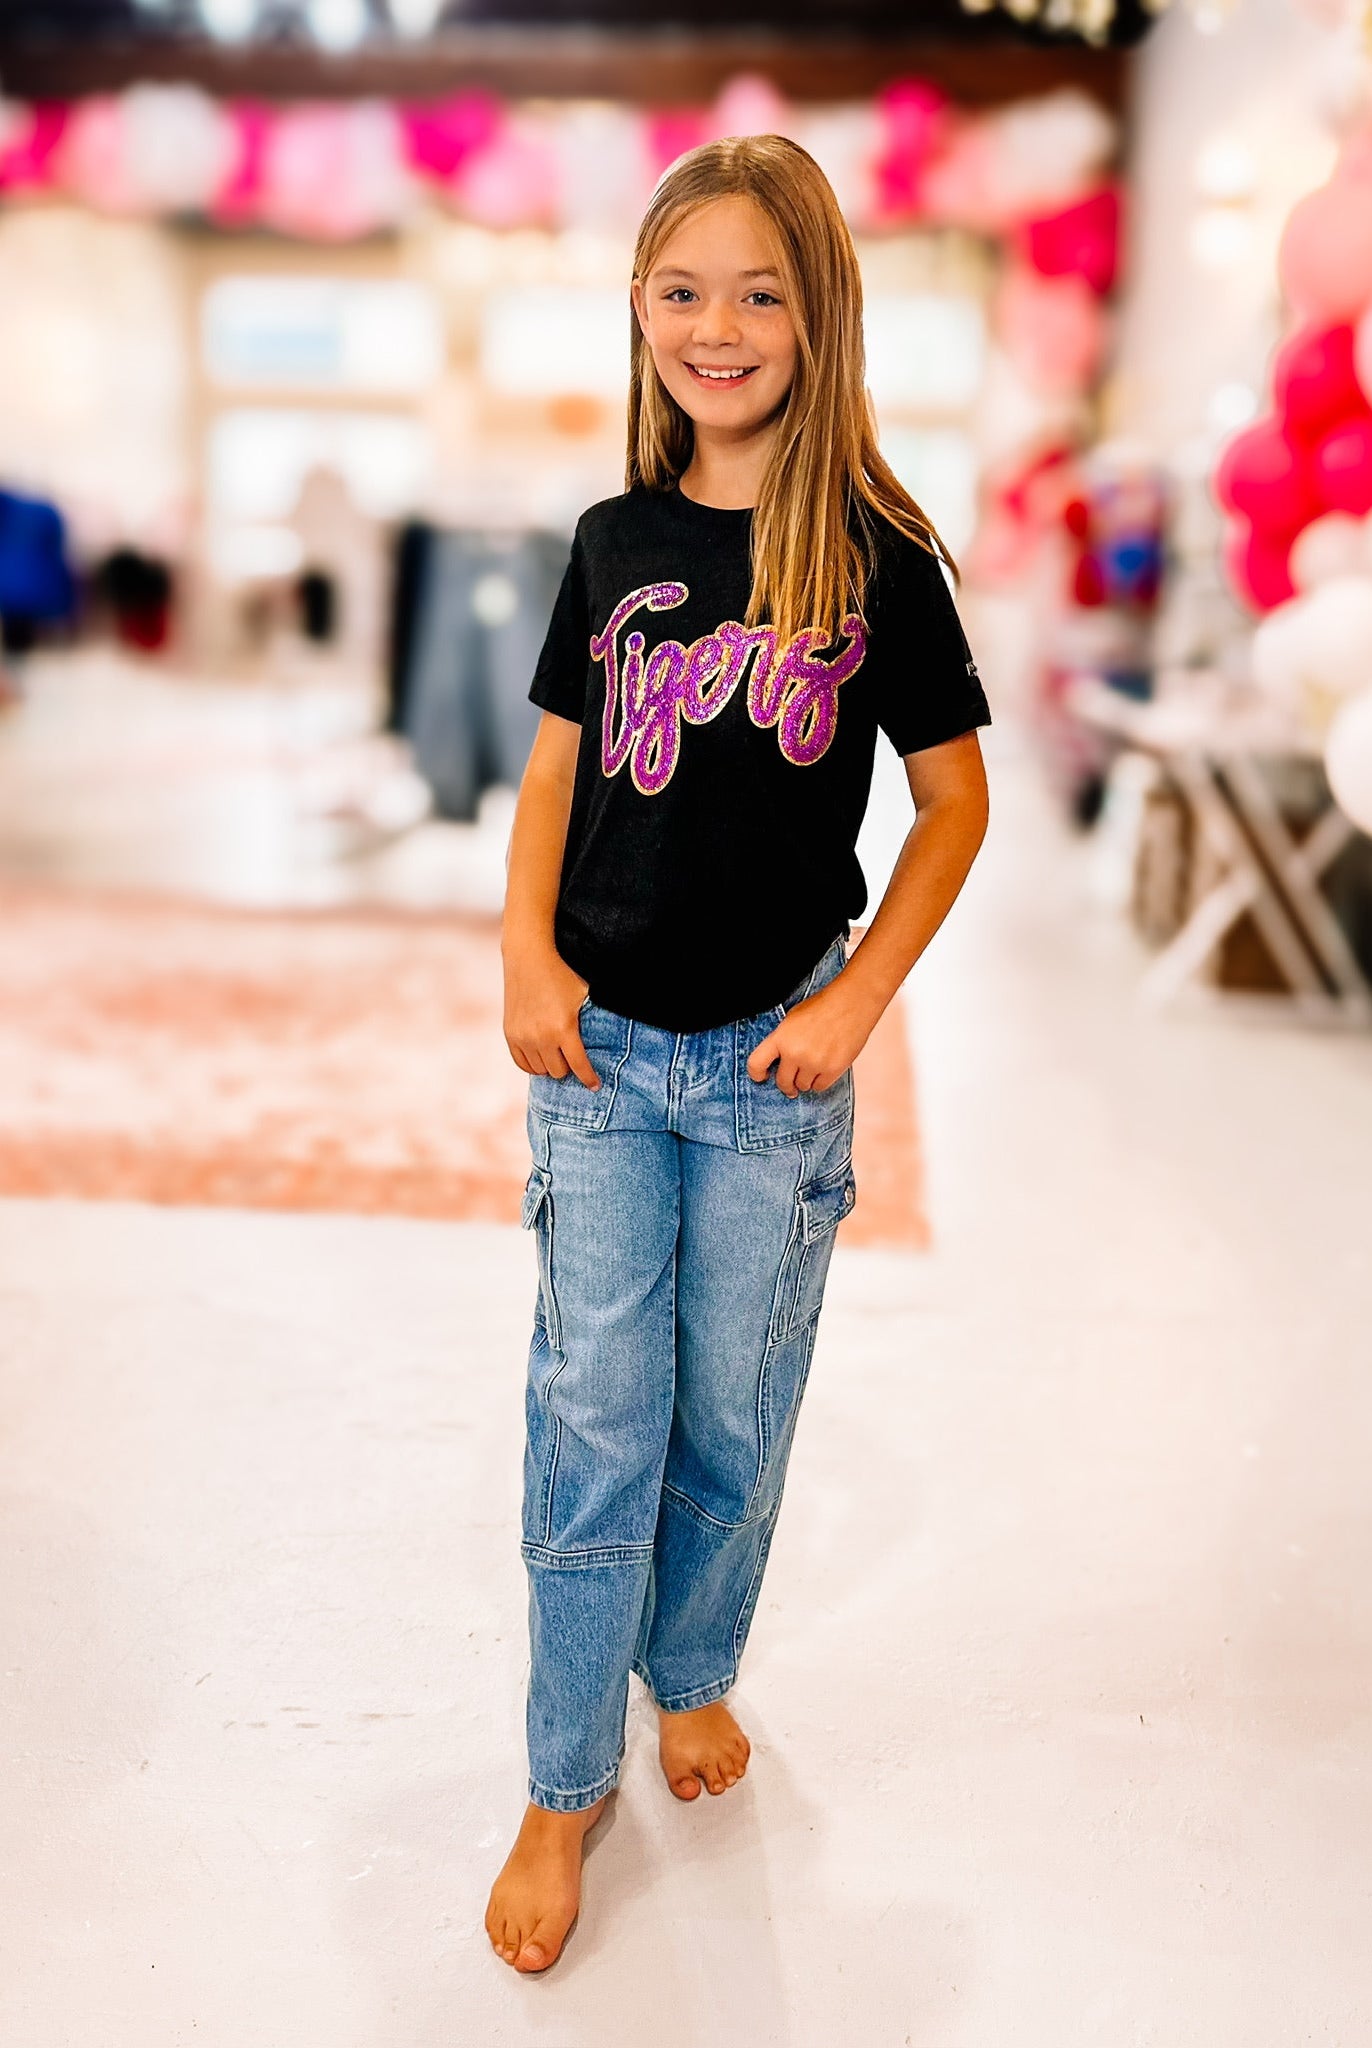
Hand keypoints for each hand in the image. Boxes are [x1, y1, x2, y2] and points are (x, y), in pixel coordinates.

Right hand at [502, 942, 598, 1088]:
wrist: (529, 956)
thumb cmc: (562, 973)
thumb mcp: (585, 995)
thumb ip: (594, 1020)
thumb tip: (616, 1037)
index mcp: (563, 1028)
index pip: (578, 1066)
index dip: (589, 1079)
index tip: (595, 1086)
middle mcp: (541, 1037)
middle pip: (558, 1072)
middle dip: (567, 1068)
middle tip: (572, 1058)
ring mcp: (523, 1037)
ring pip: (539, 1070)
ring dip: (550, 1065)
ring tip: (557, 1055)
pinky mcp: (510, 1033)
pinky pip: (522, 1063)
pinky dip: (533, 1064)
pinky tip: (542, 1056)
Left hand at [745, 977, 878, 1097]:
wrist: (851, 1003)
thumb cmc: (823, 1006)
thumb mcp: (792, 1019)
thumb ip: (783, 1041)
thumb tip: (779, 1060)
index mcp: (781, 1038)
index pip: (756, 1064)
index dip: (756, 1074)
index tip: (761, 1077)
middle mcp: (795, 1053)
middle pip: (783, 1082)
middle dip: (786, 1084)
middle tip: (790, 1084)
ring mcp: (814, 1063)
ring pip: (803, 1086)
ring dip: (805, 1081)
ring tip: (811, 1068)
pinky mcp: (833, 1069)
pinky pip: (820, 1087)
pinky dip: (820, 1082)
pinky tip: (822, 1070)